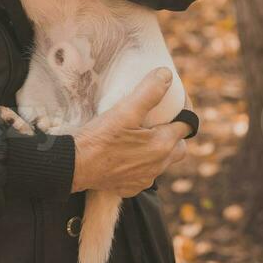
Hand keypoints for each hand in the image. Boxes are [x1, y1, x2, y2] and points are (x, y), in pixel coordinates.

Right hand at [70, 69, 189, 196]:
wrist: (75, 166)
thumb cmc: (99, 138)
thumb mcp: (125, 110)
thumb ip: (149, 92)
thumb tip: (166, 75)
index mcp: (162, 145)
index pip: (187, 126)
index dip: (184, 111)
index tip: (174, 101)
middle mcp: (158, 166)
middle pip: (179, 147)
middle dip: (174, 133)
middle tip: (159, 120)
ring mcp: (144, 179)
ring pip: (162, 162)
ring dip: (158, 149)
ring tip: (141, 134)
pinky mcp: (130, 187)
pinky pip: (144, 174)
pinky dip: (141, 163)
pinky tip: (126, 153)